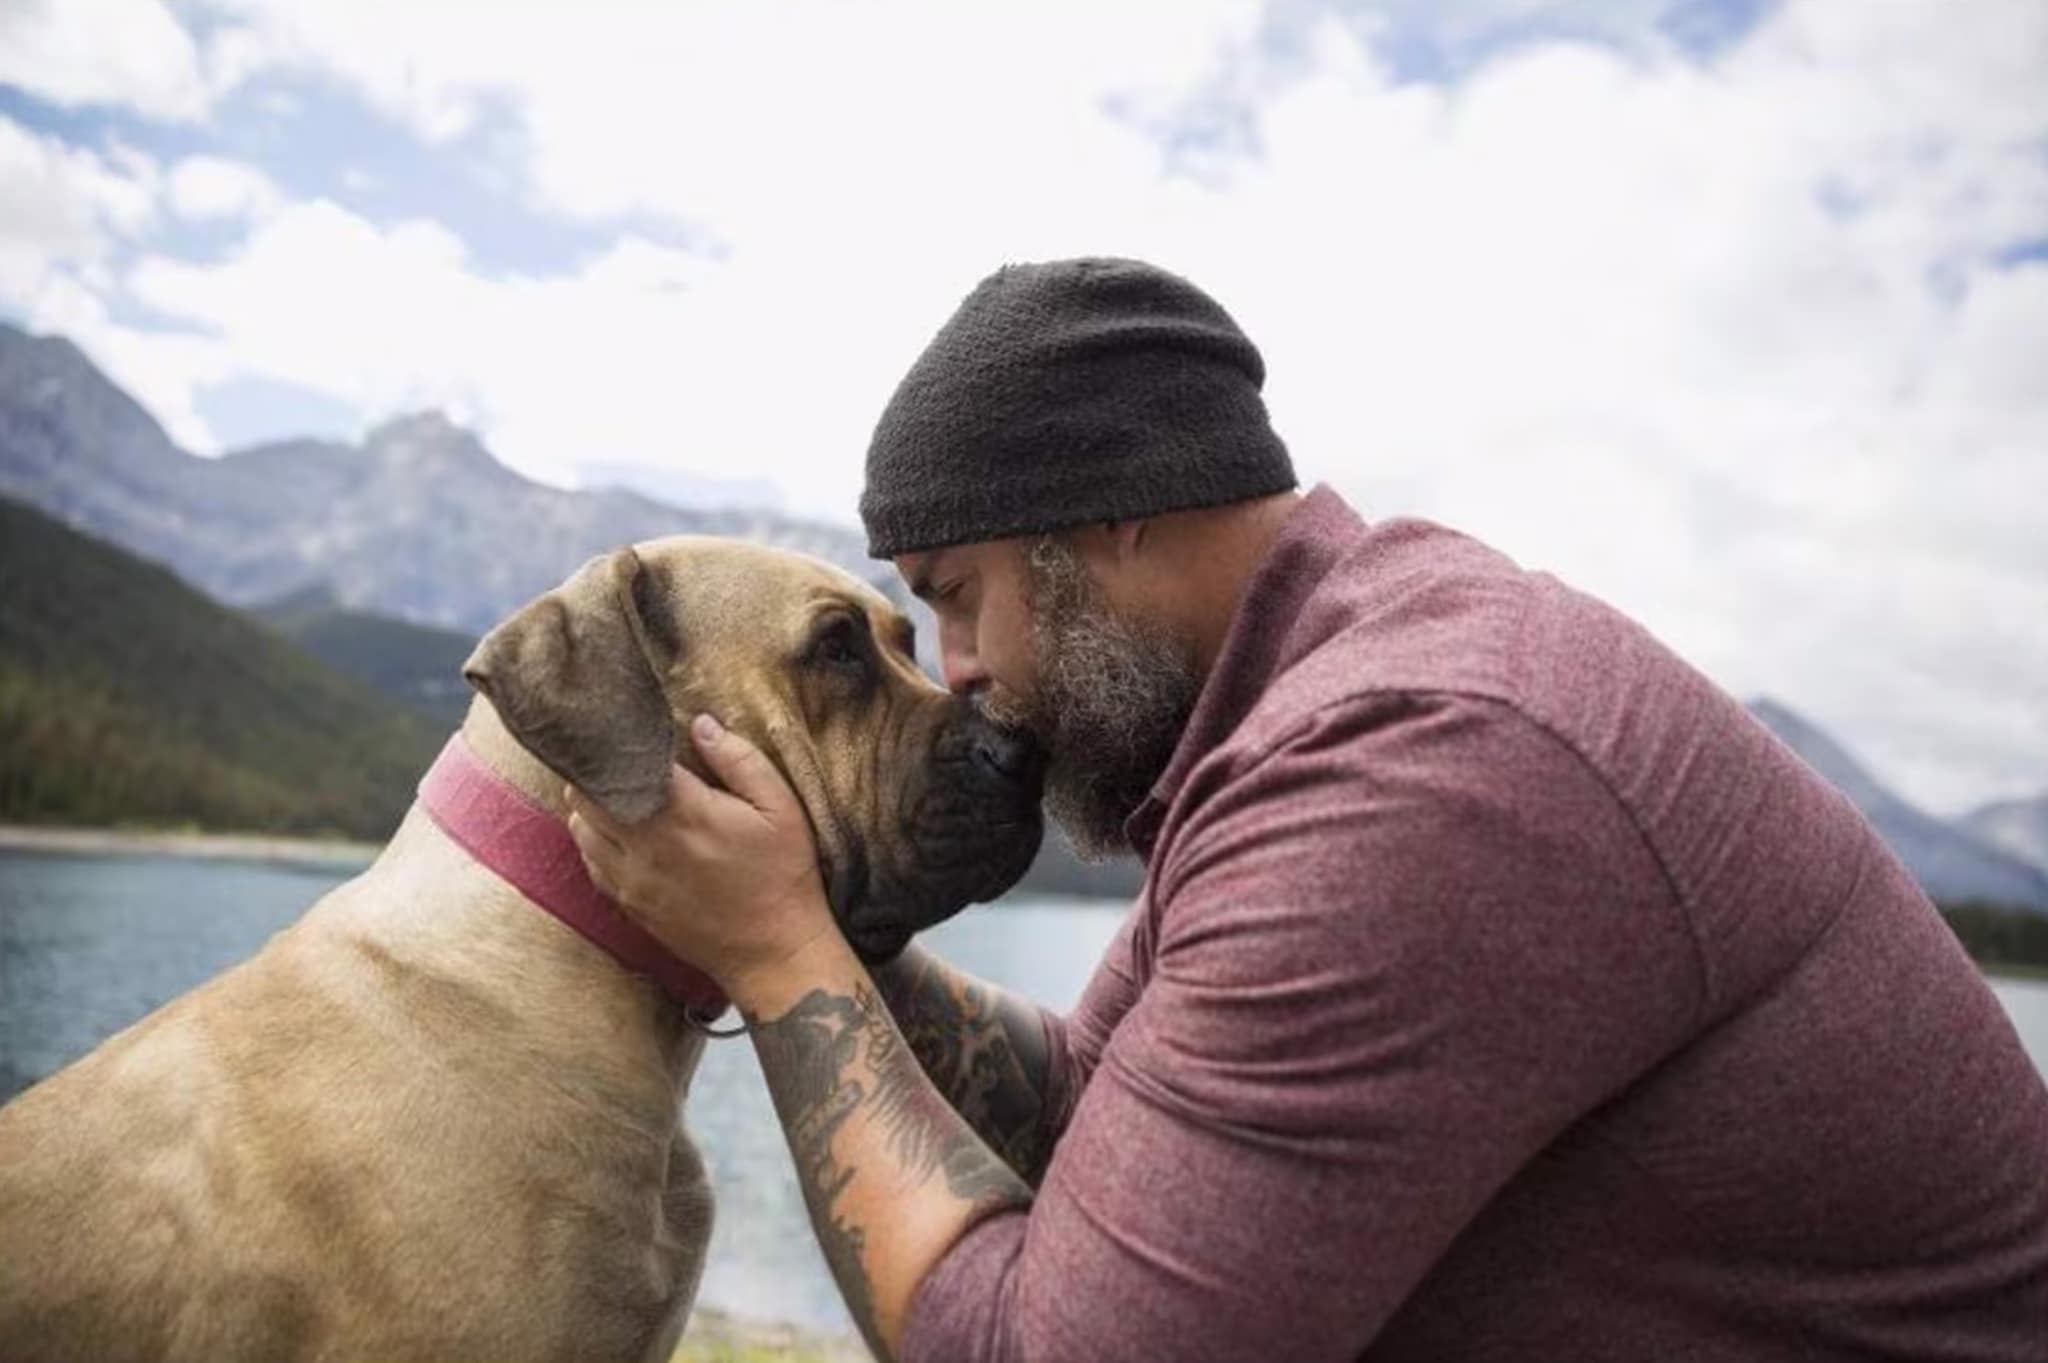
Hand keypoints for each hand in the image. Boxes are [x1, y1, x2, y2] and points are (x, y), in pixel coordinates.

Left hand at [564, 713, 839, 1011]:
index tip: (630, 728)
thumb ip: (739, 759)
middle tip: (623, 759)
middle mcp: (646, 844)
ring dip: (592, 805)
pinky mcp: (628, 903)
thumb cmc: (783, 875)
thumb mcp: (780, 808)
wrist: (773, 953)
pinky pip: (590, 861)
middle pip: (586, 792)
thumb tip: (701, 723)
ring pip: (579, 827)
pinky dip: (595, 840)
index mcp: (684, 812)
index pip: (623, 763)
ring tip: (621, 794)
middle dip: (599, 770)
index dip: (619, 741)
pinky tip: (623, 834)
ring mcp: (631, 878)